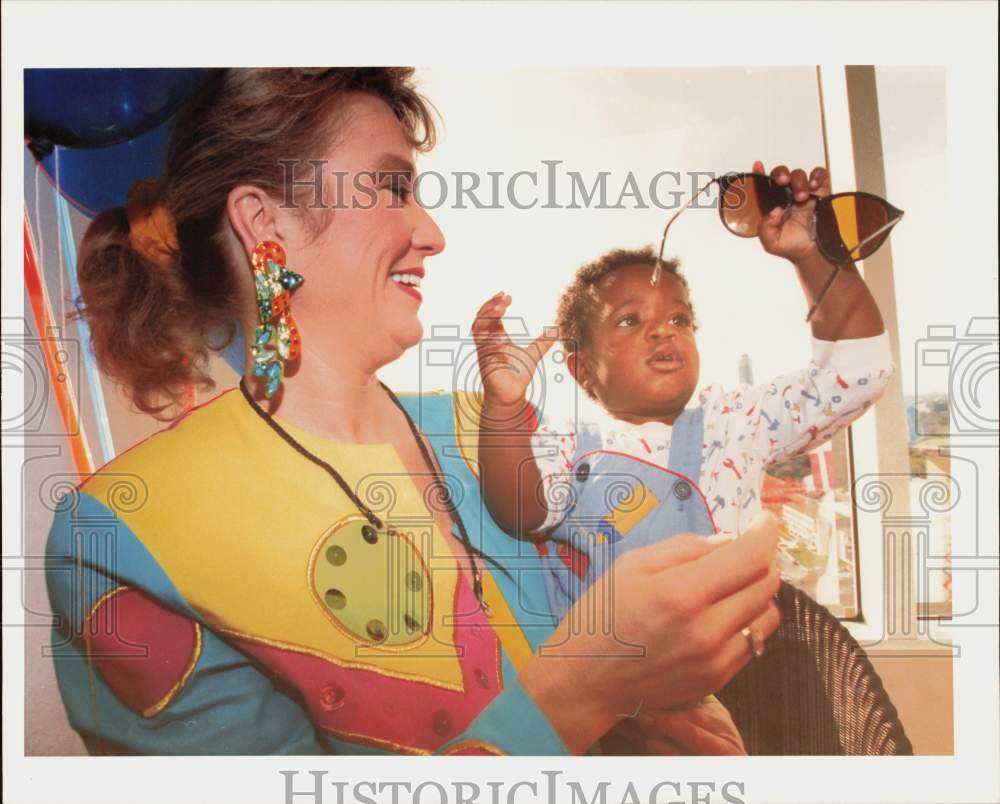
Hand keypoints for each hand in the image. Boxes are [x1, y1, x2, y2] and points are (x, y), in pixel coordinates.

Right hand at [471, 292, 555, 407]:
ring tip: (499, 306)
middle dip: (491, 305)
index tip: (507, 295)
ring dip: (487, 314)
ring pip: (478, 326)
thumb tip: (556, 330)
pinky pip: (480, 342)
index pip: (492, 316)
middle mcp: (488, 341)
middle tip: (504, 296)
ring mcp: (484, 349)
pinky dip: (487, 333)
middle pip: (482, 317)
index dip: (496, 304)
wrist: (511, 395)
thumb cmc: (518, 376)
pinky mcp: (484, 359)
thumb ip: (543, 342)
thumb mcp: (533, 354)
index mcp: (497, 337)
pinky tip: (498, 326)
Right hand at [522, 514, 781, 753]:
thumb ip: (685, 548)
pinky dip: (748, 622)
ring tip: (732, 585)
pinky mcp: (718, 679)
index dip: (765, 532)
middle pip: (766, 583)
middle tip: (743, 551)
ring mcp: (716, 659)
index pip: (750, 557)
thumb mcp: (633, 564)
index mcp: (681, 592)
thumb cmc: (604, 614)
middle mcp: (706, 628)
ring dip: (758, 592)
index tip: (764, 521)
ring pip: (769, 615)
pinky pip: (755, 643)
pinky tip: (721, 615)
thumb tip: (730, 541)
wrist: (588, 679)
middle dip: (762, 559)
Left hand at [753, 160, 830, 264]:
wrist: (813, 252)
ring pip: (798, 175)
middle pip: (781, 175)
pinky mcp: (820, 193)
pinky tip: (814, 185)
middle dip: (781, 173)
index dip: (759, 175)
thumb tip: (774, 211)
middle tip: (783, 181)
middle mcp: (786, 197)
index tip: (757, 166)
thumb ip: (765, 228)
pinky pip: (819, 176)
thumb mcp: (771, 242)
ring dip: (799, 181)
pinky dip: (817, 176)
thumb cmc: (791, 246)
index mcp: (772, 205)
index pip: (763, 187)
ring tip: (802, 197)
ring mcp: (803, 193)